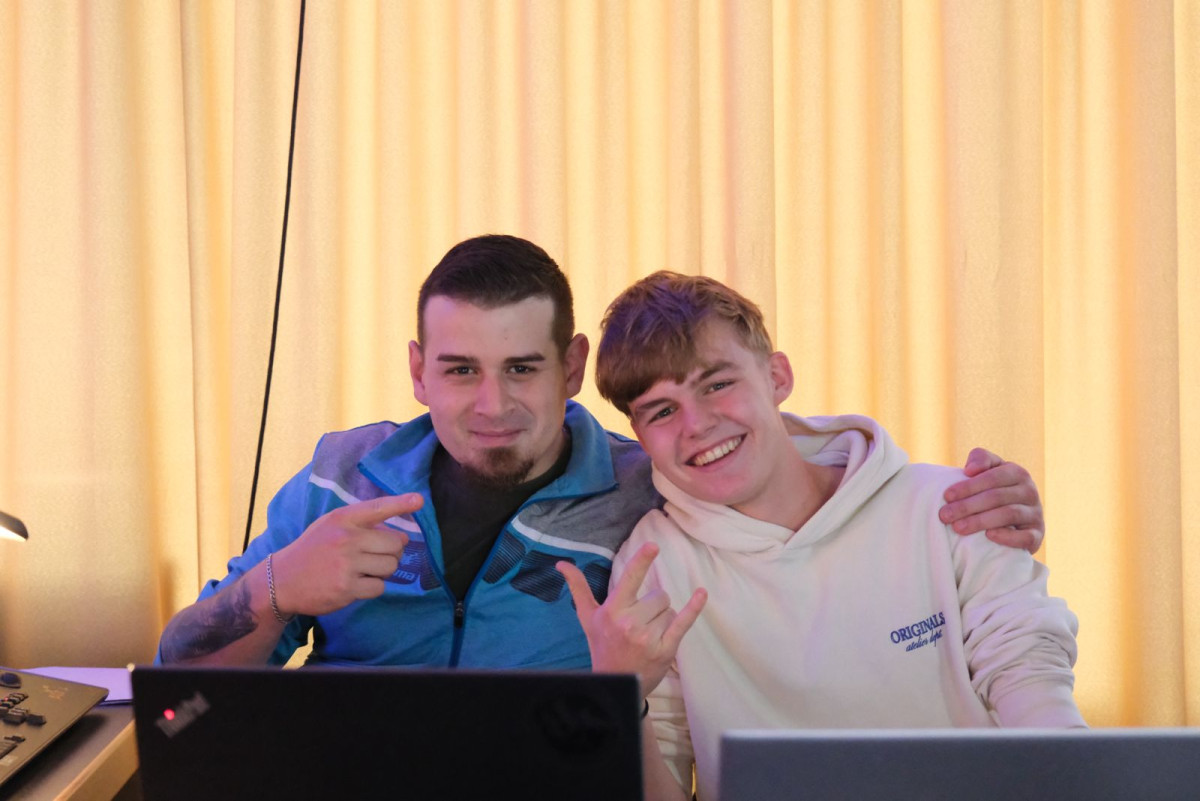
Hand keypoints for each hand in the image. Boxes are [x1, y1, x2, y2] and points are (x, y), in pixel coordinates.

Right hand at [272, 494, 421, 616]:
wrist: (282, 580)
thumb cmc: (313, 550)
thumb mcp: (330, 526)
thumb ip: (360, 524)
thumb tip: (399, 533)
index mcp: (342, 519)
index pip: (377, 508)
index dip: (400, 503)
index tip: (419, 500)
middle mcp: (346, 539)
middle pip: (395, 543)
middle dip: (392, 551)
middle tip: (376, 555)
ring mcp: (347, 564)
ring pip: (390, 566)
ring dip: (383, 570)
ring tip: (364, 570)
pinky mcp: (347, 588)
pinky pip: (380, 587)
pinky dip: (373, 587)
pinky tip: (356, 584)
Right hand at [557, 542, 706, 696]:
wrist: (615, 683)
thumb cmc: (602, 645)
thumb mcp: (588, 618)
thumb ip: (578, 588)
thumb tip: (562, 564)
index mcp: (612, 611)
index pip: (629, 580)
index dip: (641, 561)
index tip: (653, 545)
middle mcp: (629, 623)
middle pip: (659, 595)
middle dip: (654, 605)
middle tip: (640, 622)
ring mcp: (648, 638)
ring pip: (670, 609)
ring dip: (664, 618)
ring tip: (649, 634)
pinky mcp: (665, 650)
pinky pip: (683, 622)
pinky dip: (694, 607)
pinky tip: (701, 594)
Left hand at [940, 448, 1043, 552]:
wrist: (1016, 520)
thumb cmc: (994, 490)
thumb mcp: (989, 470)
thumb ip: (981, 459)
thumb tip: (970, 470)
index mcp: (1017, 473)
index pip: (992, 478)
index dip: (969, 486)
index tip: (947, 496)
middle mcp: (1030, 491)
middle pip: (997, 497)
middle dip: (968, 506)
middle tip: (945, 516)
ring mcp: (1035, 514)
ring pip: (1009, 515)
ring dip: (981, 521)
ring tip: (958, 527)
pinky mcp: (1037, 535)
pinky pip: (1025, 537)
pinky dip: (1007, 536)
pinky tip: (988, 536)